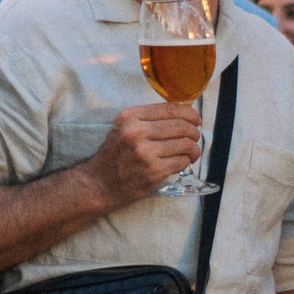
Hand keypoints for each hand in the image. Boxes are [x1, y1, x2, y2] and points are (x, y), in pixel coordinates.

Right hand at [84, 102, 202, 206]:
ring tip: (191, 153)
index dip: (189, 113)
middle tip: (194, 138)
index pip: (170, 109)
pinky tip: (181, 163)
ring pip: (185, 144)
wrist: (98, 184)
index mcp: (130, 117)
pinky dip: (186, 162)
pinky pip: (181, 162)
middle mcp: (137, 132)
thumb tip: (183, 114)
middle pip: (181, 126)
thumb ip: (148, 119)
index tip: (195, 119)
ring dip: (193, 149)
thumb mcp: (124, 128)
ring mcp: (146, 153)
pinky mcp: (153, 171)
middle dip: (194, 132)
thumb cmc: (114, 155)